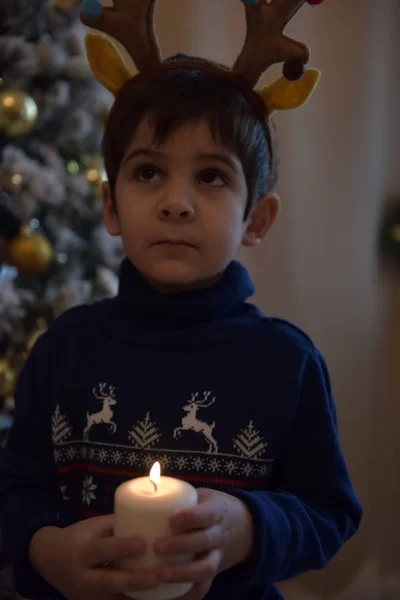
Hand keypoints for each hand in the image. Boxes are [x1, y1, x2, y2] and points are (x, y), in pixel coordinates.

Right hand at [29, 515, 158, 599]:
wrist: (49, 560)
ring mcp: (86, 597)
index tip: (144, 543)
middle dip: (134, 581)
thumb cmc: (78, 537)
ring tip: (162, 593)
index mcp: (83, 551)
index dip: (123, 547)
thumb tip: (149, 518)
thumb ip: (119, 524)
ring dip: (137, 598)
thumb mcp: (93, 527)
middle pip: (109, 581)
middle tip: (158, 576)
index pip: (103, 549)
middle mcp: (83, 577)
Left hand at [154, 488, 253, 599]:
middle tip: (158, 546)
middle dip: (181, 545)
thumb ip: (179, 497)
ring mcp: (218, 555)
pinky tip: (170, 599)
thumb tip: (141, 494)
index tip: (173, 518)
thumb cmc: (209, 507)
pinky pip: (204, 588)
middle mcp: (219, 534)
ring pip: (206, 568)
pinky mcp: (213, 573)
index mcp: (217, 511)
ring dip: (184, 573)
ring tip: (161, 575)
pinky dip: (188, 595)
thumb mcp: (202, 496)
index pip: (207, 514)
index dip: (191, 517)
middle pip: (204, 541)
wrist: (241, 527)